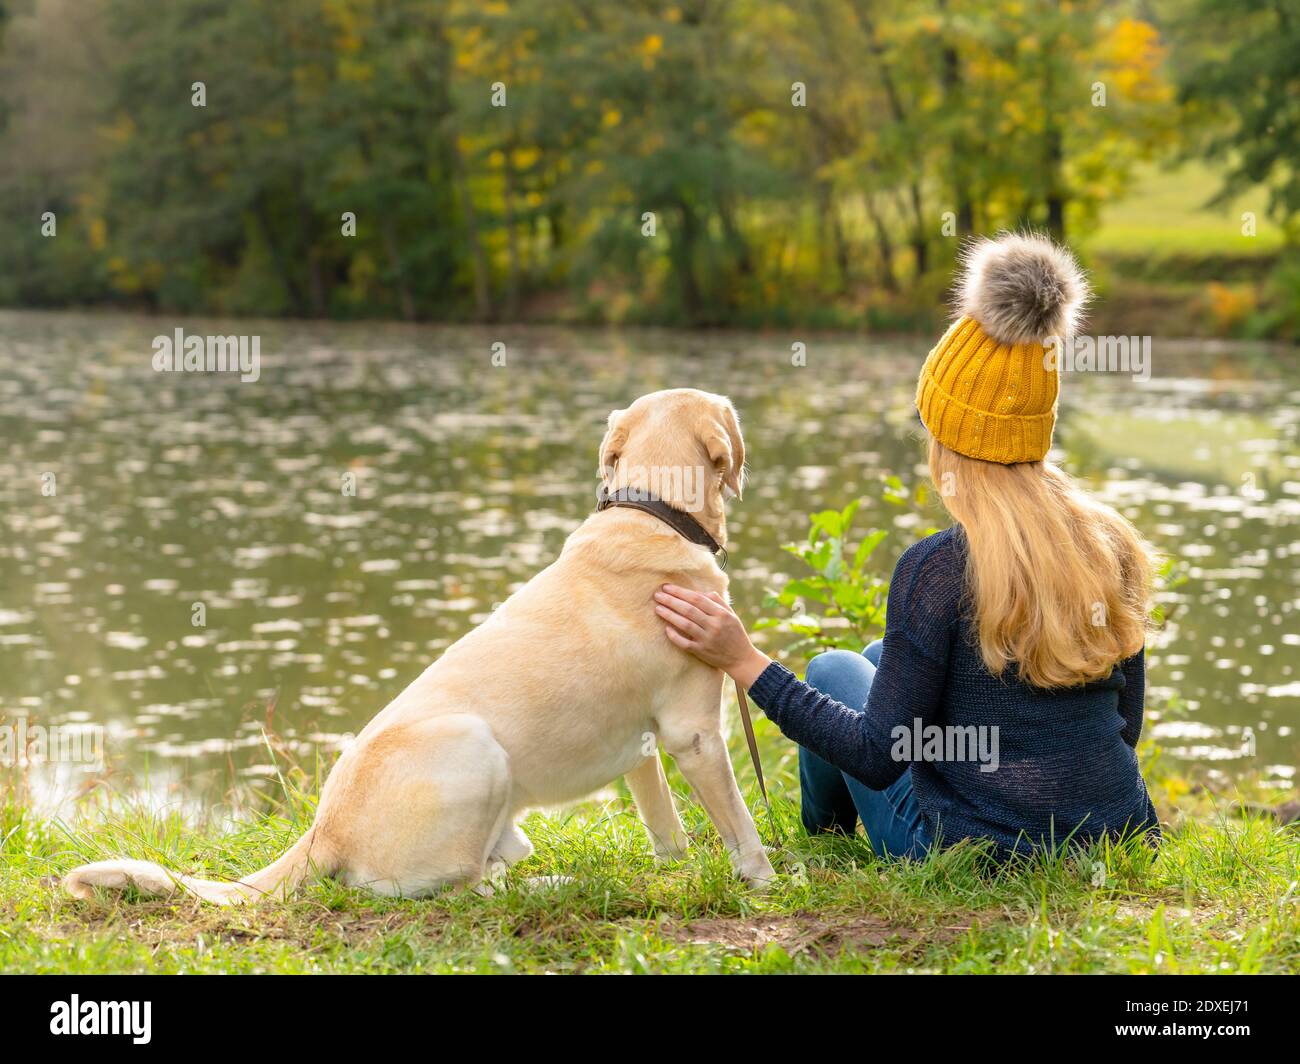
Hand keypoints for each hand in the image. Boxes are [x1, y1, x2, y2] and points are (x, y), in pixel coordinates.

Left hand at [654, 584, 771, 687]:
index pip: (697, 599)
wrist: (741, 658)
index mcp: (721, 614)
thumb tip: (698, 592)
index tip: (667, 587)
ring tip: (658, 608)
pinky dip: (674, 636)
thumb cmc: (735, 633)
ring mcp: (707, 639)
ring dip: (669, 615)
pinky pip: (684, 643)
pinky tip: (666, 628)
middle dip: (671, 601)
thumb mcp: (730, 614)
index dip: (680, 592)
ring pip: (685, 624)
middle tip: (657, 595)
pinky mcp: (701, 651)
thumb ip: (716, 601)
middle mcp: (714, 625)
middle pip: (688, 610)